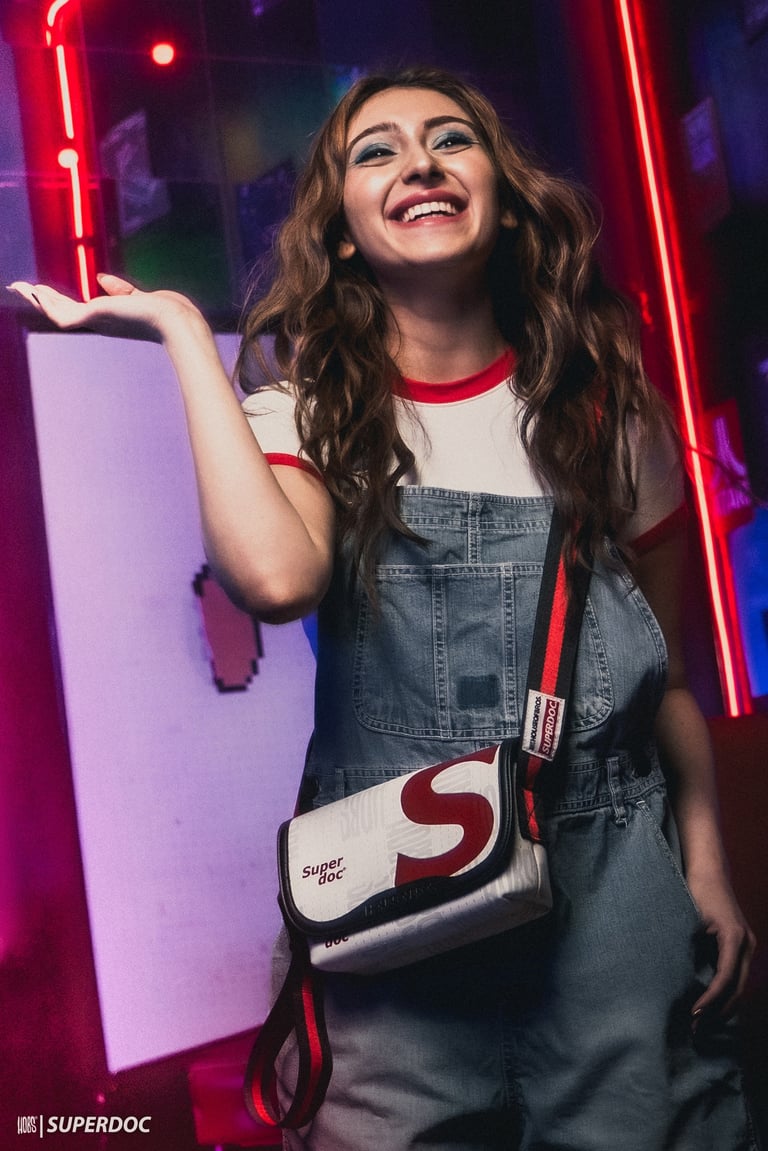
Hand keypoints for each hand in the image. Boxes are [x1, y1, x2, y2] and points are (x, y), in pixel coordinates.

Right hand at [7, 274, 204, 343]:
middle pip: (65, 311)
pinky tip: (35, 293)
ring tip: (21, 287)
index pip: (80, 309)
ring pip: (60, 312)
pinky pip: (65, 314)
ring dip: (39, 299)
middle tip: (22, 288)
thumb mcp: (139, 297)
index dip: (61, 301)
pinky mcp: (97, 316)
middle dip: (44, 300)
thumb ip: (120, 290)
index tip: (44, 292)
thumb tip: (101, 279)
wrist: (176, 320)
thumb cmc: (167, 312)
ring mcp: (98, 321)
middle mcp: (101, 322)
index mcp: (111, 318)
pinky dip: (48, 304)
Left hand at [686, 869, 755, 1023]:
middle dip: (718, 1011)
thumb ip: (688, 946)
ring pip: (741, 986)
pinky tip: (711, 1006)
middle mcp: (747, 945)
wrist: (709, 871)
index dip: (711, 1000)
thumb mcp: (689, 918)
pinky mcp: (742, 946)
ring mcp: (748, 946)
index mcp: (734, 939)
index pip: (725, 979)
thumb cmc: (696, 891)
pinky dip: (726, 993)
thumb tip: (676, 979)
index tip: (694, 1014)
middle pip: (738, 989)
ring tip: (702, 1024)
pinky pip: (737, 976)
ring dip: (724, 1006)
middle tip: (696, 1030)